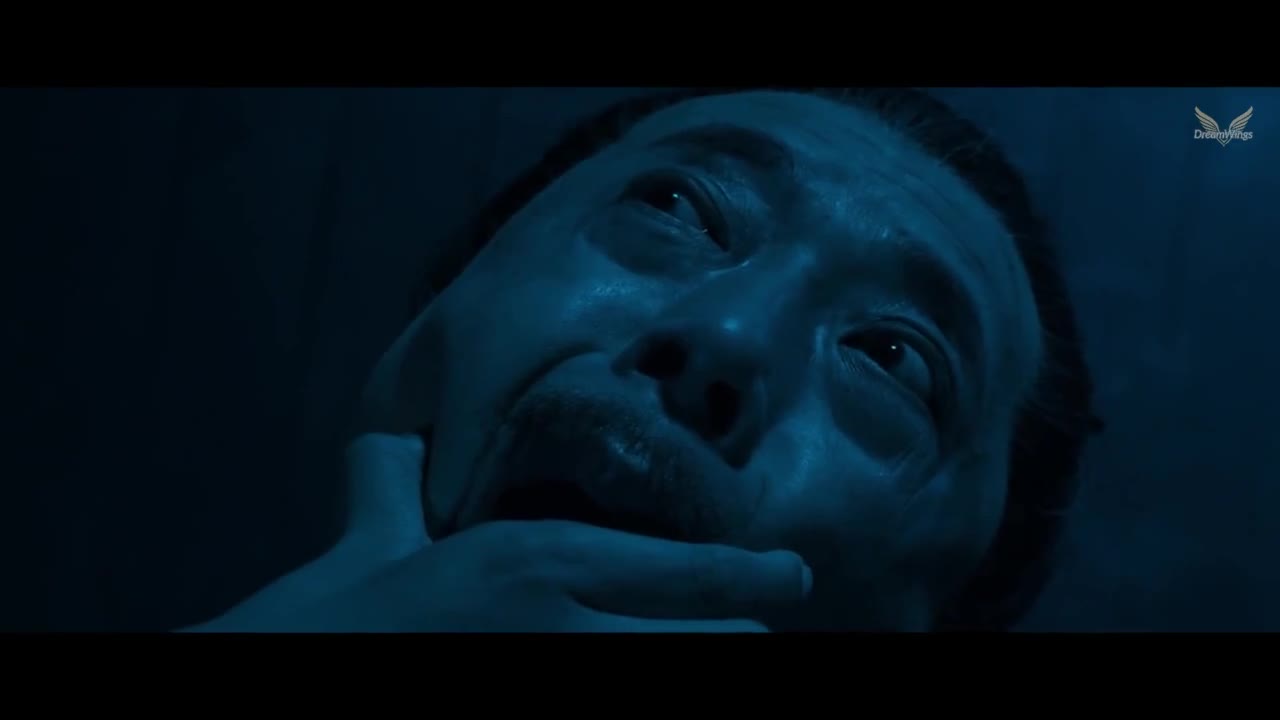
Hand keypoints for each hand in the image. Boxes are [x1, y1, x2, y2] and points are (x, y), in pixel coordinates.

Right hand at [189, 433, 810, 631]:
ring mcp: (561, 679)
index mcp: (539, 566)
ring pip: (690, 674)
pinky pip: (651, 708)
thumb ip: (390, 487)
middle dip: (734, 636)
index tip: (794, 573)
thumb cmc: (320, 621)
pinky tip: (642, 663)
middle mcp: (569, 629)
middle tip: (737, 629)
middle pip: (718, 642)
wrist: (273, 668)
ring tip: (700, 642)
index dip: (755, 575)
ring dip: (704, 658)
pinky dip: (667, 684)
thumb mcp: (366, 545)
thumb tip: (387, 440)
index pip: (688, 571)